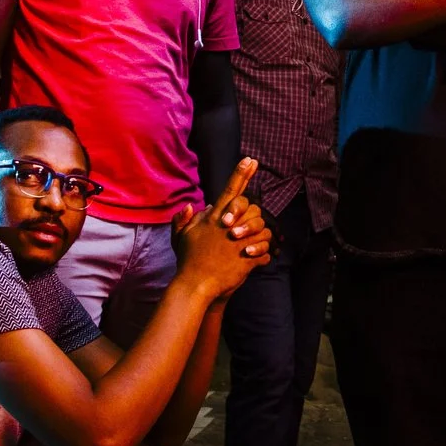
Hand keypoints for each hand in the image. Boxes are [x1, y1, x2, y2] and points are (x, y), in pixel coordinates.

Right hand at [173, 160, 272, 295]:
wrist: (195, 285)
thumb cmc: (188, 260)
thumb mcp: (181, 237)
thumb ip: (184, 219)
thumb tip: (194, 205)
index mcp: (214, 218)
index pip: (230, 190)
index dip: (241, 174)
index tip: (251, 160)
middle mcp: (229, 227)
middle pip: (252, 208)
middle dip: (253, 216)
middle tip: (244, 230)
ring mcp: (239, 242)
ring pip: (263, 229)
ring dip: (259, 238)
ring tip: (249, 248)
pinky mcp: (247, 259)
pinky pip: (264, 252)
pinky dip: (262, 256)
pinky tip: (252, 261)